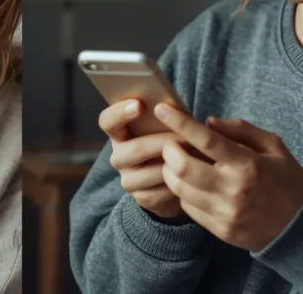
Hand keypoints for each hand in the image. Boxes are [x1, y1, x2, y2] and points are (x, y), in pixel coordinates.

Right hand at [98, 99, 185, 220]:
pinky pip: (160, 192)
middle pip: (134, 148)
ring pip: (149, 172)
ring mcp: (128, 179)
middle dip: (162, 142)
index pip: (107, 121)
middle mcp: (119, 156)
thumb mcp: (167, 126)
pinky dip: (177, 184)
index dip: (119, 112)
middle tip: (185, 137)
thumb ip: (167, 115)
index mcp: (120, 133)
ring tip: (194, 158)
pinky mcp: (141, 198)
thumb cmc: (172, 141)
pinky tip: (190, 178)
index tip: (139, 105)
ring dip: (174, 165)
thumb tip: (176, 109)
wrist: (177, 178)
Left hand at [153, 103, 302, 251]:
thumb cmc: (286, 181)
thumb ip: (240, 130)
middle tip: (172, 143)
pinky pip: (187, 208)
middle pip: (182, 167)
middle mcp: (234, 190)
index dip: (179, 122)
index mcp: (248, 164)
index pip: (206, 140)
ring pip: (179, 189)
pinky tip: (192, 184)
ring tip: (179, 163)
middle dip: (169, 150)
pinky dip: (182, 192)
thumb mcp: (273, 147)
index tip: (162, 109)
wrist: (301, 228)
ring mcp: (225, 213)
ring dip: (171, 172)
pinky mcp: (220, 230)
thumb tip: (207, 122)